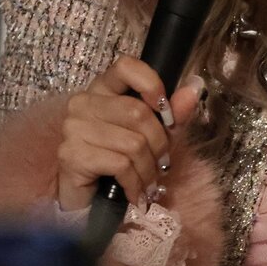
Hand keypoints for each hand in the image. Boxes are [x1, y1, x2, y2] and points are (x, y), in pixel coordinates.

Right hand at [57, 54, 203, 210]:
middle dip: (159, 143)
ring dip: (149, 170)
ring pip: (132, 143)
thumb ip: (173, 112)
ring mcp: (74, 127)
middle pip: (137, 112)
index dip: (151, 84)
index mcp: (103, 88)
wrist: (88, 199)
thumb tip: (195, 87)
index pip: (126, 66)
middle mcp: (84, 102)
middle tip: (163, 164)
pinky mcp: (71, 154)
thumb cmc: (120, 160)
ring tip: (151, 183)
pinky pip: (120, 165)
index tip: (166, 112)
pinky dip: (135, 183)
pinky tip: (137, 193)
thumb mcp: (153, 135)